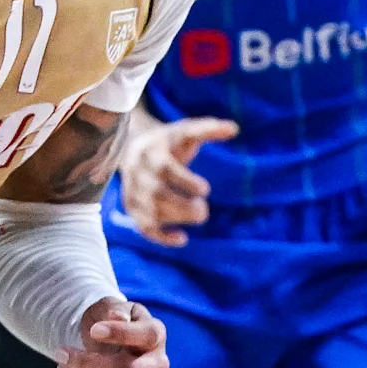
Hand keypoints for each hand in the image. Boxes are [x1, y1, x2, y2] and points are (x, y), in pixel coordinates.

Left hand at [51, 296, 165, 367]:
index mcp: (156, 335)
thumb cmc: (111, 321)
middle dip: (88, 365)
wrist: (111, 343)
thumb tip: (116, 317)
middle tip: (61, 354)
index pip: (145, 336)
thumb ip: (113, 310)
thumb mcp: (110, 307)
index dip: (120, 334)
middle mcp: (157, 366)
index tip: (93, 330)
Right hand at [116, 115, 235, 245]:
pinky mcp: (132, 208)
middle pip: (157, 194)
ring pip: (151, 212)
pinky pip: (143, 227)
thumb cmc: (169, 142)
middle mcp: (138, 172)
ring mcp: (133, 191)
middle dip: (182, 206)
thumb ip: (208, 129)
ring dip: (177, 218)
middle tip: (204, 210)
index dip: (185, 181)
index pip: (165, 169)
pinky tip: (182, 238)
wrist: (133, 147)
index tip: (206, 189)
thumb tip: (234, 128)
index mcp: (151, 152)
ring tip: (200, 214)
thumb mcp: (185, 131)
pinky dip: (161, 237)